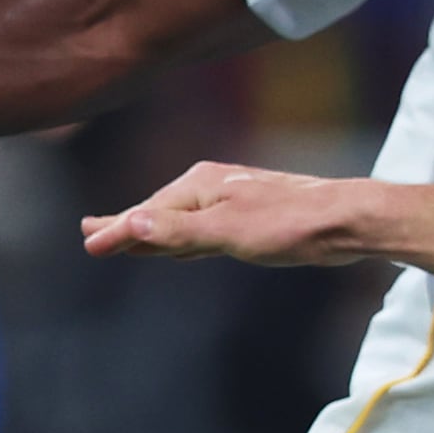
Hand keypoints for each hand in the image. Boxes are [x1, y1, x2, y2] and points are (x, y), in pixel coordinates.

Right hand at [81, 162, 378, 266]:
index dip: (116, 231)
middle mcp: (213, 186)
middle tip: (90, 232)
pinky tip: (181, 247)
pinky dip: (182, 238)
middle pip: (159, 212)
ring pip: (181, 221)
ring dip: (152, 232)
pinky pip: (202, 228)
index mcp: (201, 185)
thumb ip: (179, 232)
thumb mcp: (228, 232)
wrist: (347, 219)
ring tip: (125, 238)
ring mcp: (232, 199)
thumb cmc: (291, 225)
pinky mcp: (251, 216)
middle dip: (126, 225)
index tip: (87, 243)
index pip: (147, 214)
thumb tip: (129, 225)